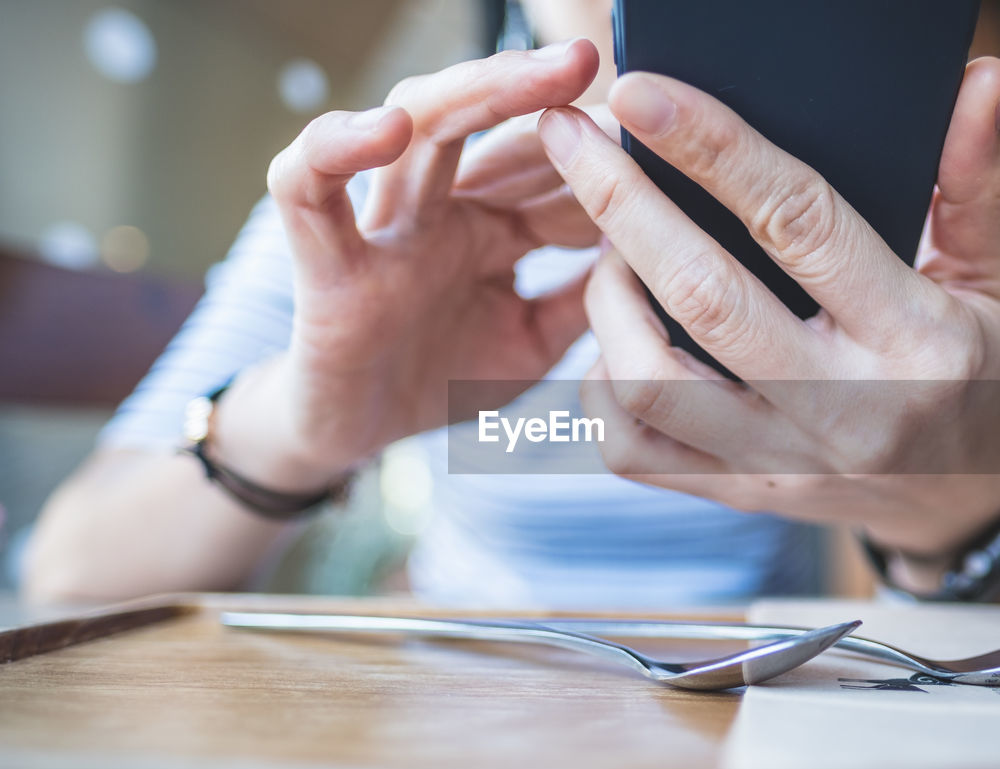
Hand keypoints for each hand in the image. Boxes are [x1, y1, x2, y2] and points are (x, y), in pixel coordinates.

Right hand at [235, 41, 604, 483]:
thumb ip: (583, 296)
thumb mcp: (537, 341)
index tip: (653, 128)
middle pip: (487, 123)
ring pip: (414, 130)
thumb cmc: (442, 377)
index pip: (549, 165)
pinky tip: (387, 129)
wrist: (355, 436)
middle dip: (544, 88)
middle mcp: (442, 208)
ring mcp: (384, 228)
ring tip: (544, 74)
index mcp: (494, 224)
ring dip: (475, 92)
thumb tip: (648, 248)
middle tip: (598, 61)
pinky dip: (332, 149)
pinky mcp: (326, 264)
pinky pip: (307, 190)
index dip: (596, 145)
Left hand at [540, 58, 999, 554]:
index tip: (644, 97)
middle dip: (621, 204)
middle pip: (703, 296)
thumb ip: (975, 182)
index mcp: (911, 337)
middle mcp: (842, 407)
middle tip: (571, 139)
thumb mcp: (988, 277)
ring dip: (607, 299)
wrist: (950, 495)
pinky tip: (619, 339)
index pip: (800, 224)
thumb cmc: (964, 371)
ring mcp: (779, 460)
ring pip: (651, 382)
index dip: (715, 150)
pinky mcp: (734, 492)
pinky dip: (601, 385)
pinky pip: (633, 448)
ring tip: (608, 247)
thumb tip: (980, 81)